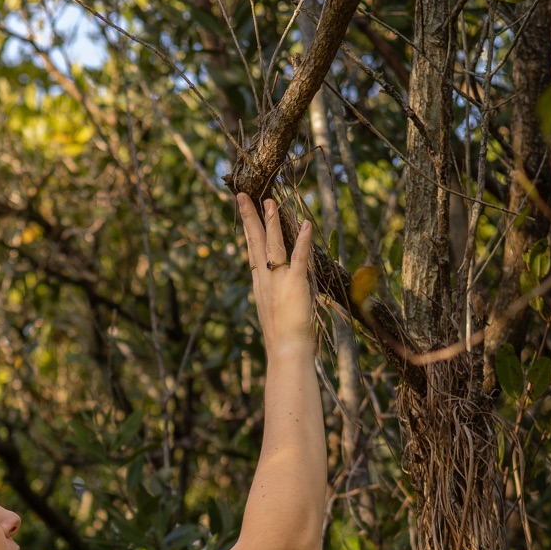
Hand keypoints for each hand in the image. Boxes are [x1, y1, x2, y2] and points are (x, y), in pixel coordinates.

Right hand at [236, 195, 314, 359]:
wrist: (286, 353)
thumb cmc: (285, 340)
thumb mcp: (279, 312)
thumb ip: (281, 295)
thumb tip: (286, 288)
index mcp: (261, 285)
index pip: (252, 251)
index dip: (248, 230)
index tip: (245, 212)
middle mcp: (265, 280)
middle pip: (255, 243)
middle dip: (250, 218)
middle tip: (244, 196)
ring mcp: (279, 281)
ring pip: (273, 245)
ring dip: (272, 222)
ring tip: (270, 201)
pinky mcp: (295, 285)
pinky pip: (299, 259)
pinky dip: (303, 241)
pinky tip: (306, 224)